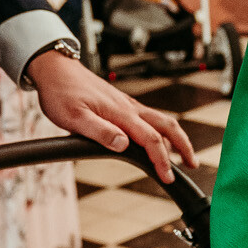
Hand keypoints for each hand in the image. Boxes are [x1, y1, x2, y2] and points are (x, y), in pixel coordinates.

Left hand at [27, 50, 195, 182]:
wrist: (55, 70)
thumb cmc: (61, 93)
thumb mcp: (74, 118)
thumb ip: (100, 132)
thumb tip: (123, 145)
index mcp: (120, 113)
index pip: (150, 140)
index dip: (162, 161)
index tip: (169, 178)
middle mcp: (129, 107)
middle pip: (167, 125)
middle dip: (184, 145)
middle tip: (193, 164)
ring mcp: (127, 104)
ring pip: (160, 120)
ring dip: (174, 138)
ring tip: (181, 156)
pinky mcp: (121, 104)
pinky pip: (148, 118)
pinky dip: (160, 131)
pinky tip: (156, 140)